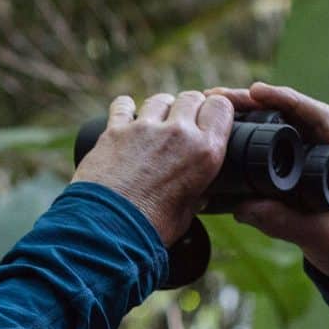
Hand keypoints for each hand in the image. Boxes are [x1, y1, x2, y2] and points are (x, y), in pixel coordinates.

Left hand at [73, 90, 233, 245]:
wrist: (108, 231)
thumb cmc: (151, 228)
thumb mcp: (187, 213)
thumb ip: (196, 195)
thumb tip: (199, 193)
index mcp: (205, 152)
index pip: (221, 107)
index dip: (216, 111)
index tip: (209, 119)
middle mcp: (178, 133)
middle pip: (191, 97)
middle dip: (188, 108)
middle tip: (181, 124)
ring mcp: (145, 128)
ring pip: (160, 99)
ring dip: (160, 108)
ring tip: (155, 124)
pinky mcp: (115, 130)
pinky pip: (123, 105)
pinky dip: (125, 109)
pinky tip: (125, 115)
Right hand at [216, 83, 328, 287]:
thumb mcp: (321, 241)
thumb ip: (287, 224)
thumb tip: (242, 208)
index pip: (321, 117)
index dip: (288, 100)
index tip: (255, 91)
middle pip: (299, 114)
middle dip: (260, 101)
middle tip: (221, 96)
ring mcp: (327, 157)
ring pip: (290, 124)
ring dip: (256, 112)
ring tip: (220, 106)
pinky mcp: (313, 166)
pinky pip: (285, 140)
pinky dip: (259, 130)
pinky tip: (233, 128)